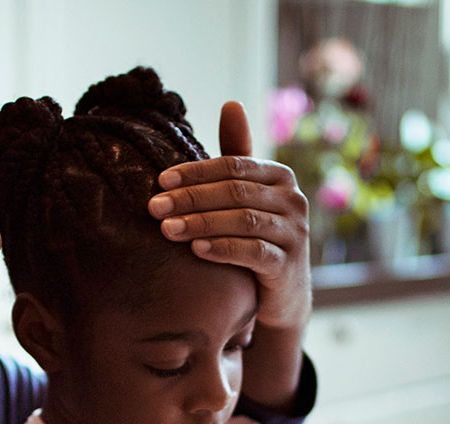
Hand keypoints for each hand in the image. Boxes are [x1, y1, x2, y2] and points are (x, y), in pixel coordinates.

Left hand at [150, 101, 311, 331]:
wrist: (280, 295)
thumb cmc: (257, 237)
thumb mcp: (246, 197)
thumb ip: (237, 155)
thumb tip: (231, 102)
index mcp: (280, 177)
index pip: (233, 166)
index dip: (195, 172)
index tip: (160, 182)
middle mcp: (293, 200)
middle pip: (235, 192)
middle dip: (191, 198)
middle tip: (154, 207)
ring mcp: (295, 233)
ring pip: (243, 220)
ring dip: (200, 223)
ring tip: (166, 229)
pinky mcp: (289, 265)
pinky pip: (253, 252)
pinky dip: (223, 248)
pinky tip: (196, 251)